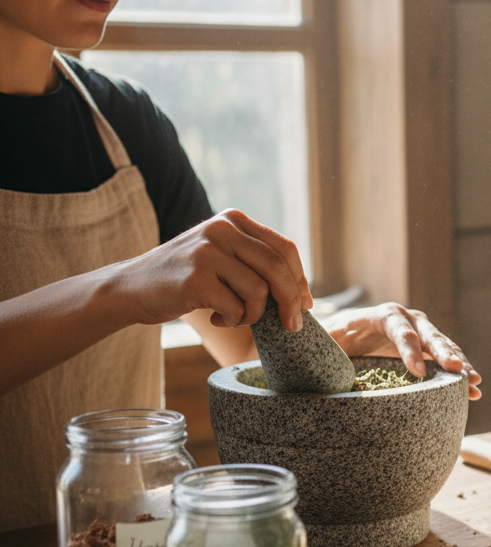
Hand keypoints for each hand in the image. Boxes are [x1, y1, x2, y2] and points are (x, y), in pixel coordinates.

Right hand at [113, 209, 312, 331]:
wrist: (129, 288)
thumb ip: (255, 262)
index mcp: (233, 220)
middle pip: (278, 269)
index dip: (300, 280)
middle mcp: (221, 229)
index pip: (284, 248)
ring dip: (252, 315)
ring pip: (259, 291)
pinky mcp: (195, 278)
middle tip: (291, 326)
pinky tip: (214, 317)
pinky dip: (232, 320)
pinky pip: (236, 307)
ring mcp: (207, 252)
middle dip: (291, 303)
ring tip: (233, 316)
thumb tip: (302, 294)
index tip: (305, 305)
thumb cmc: (185, 278)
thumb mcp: (221, 256)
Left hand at [321, 304, 482, 399]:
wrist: (340, 340)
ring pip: (442, 346)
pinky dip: (459, 374)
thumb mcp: (323, 339)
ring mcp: (418, 334)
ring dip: (458, 364)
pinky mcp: (425, 350)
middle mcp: (404, 320)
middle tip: (456, 370)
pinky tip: (473, 389)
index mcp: (378, 315)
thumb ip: (324, 340)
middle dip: (443, 352)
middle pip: (427, 333)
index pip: (397, 327)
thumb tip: (309, 340)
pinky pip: (445, 361)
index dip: (408, 347)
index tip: (415, 372)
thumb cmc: (329, 341)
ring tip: (473, 381)